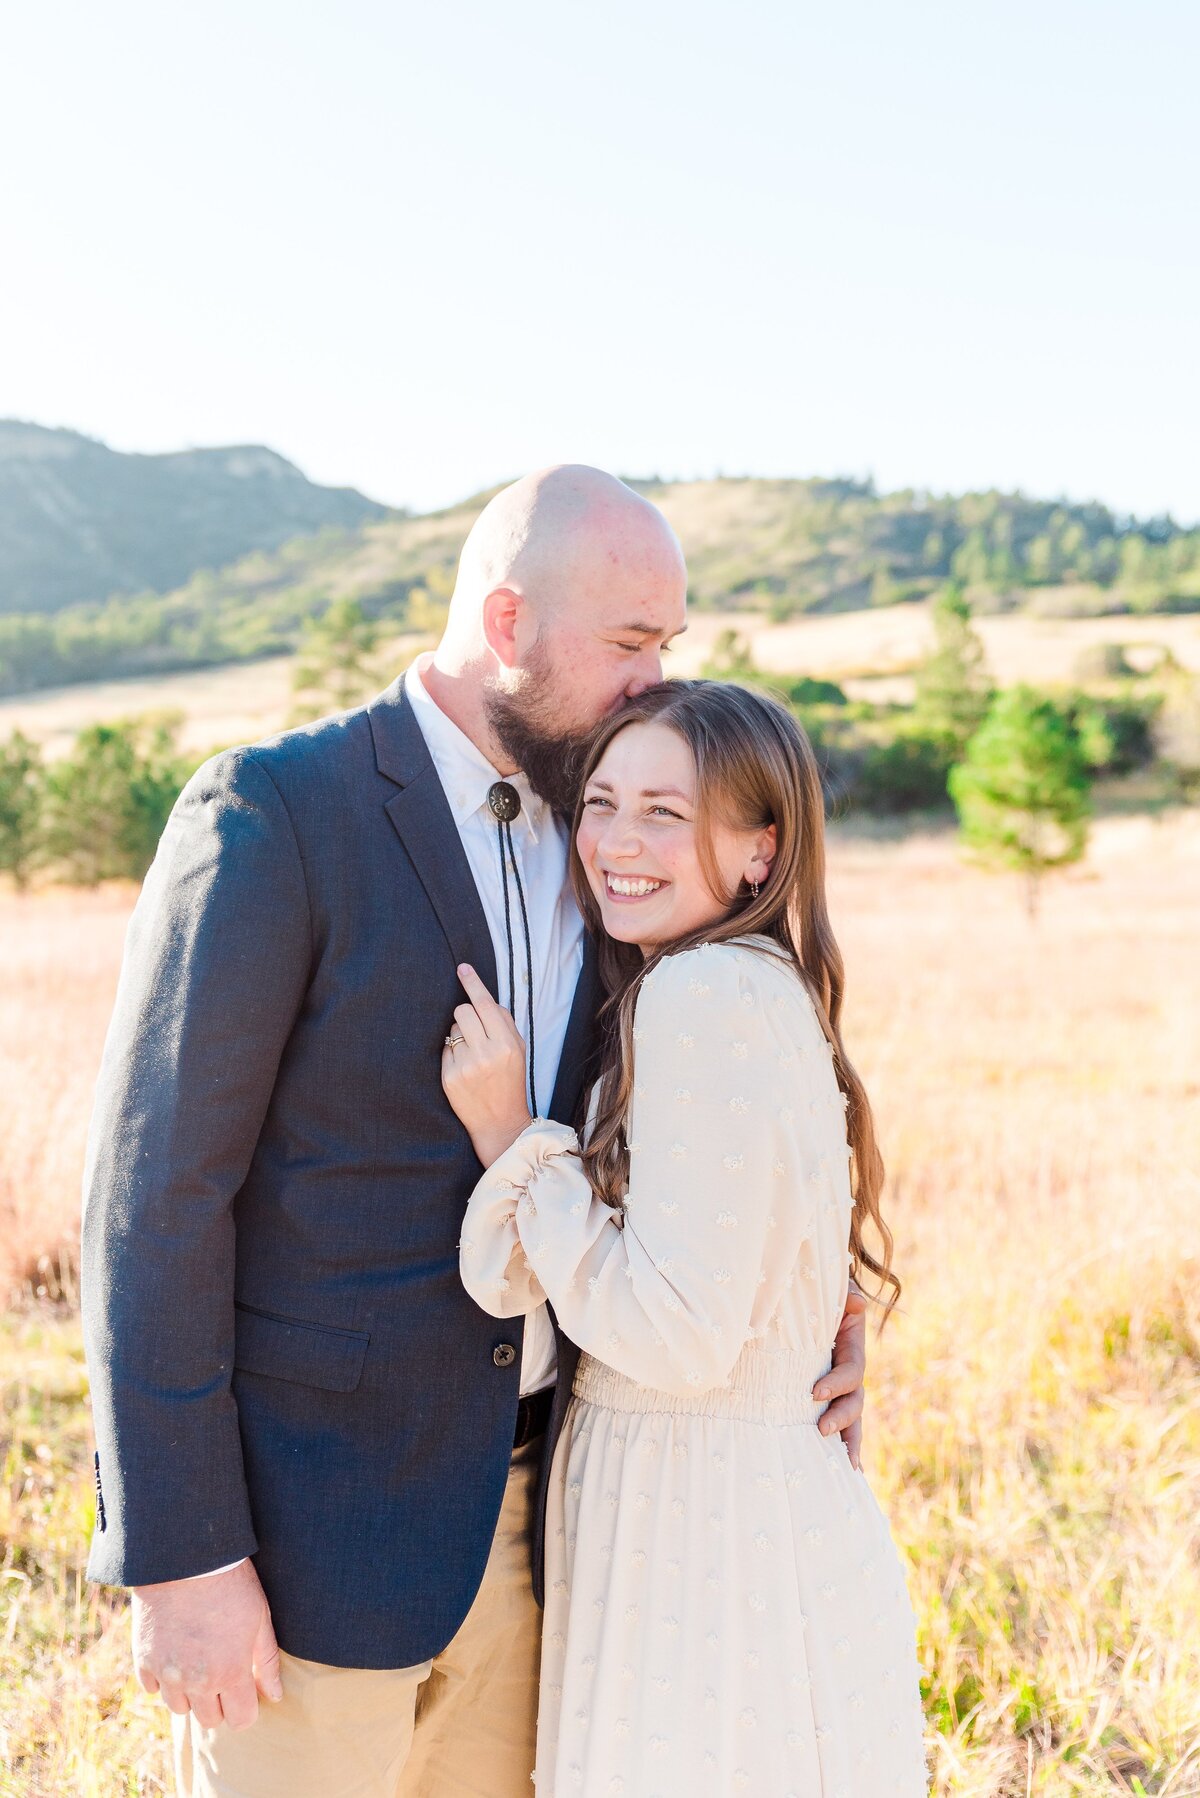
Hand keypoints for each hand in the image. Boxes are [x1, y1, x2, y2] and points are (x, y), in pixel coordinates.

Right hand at [131, 1559, 282, 1731]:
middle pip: (209, 1720)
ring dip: (190, 1692)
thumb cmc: (231, 1583)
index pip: (240, 1720)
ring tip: (198, 1660)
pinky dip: (163, 1677)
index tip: (246, 1689)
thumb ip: (267, 1662)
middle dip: (219, 1702)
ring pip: (179, 1708)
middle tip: (222, 1671)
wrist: (187, 1557)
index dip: (246, 1707)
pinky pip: (152, 1687)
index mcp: (230, 1672)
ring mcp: (167, 1672)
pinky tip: (175, 1652)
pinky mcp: (143, 1659)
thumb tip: (275, 1695)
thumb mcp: (260, 1617)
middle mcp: (197, 1682)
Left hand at [441, 963, 532, 1166]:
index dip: (472, 983)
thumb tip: (484, 998)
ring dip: (459, 1033)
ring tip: (471, 1052)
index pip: (485, 1004)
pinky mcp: (449, 1077)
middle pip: (463, 1010)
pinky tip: (463, 1067)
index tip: (462, 968)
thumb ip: (504, 1023)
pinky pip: (445, 1048)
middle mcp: (486, 1053)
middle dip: (467, 1015)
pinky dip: (452, 1052)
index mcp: (507, 1044)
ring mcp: (466, 1065)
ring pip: (452, 1027)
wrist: (500, 1122)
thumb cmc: (510, 1081)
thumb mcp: (518, 1050)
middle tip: (474, 1031)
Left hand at [814, 1283, 866, 1469]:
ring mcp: (840, 1391)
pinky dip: (845, 1449)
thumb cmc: (819, 1297)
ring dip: (848, 1441)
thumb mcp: (835, 1294)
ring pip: (852, 1421)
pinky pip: (840, 1428)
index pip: (851, 1372)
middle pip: (855, 1403)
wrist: (807, 1304)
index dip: (837, 1383)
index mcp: (852, 1350)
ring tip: (844, 1467)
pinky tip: (848, 1475)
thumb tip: (857, 1303)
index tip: (815, 1393)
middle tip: (822, 1430)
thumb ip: (846, 1297)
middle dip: (841, 1419)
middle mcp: (850, 1375)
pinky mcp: (826, 1401)